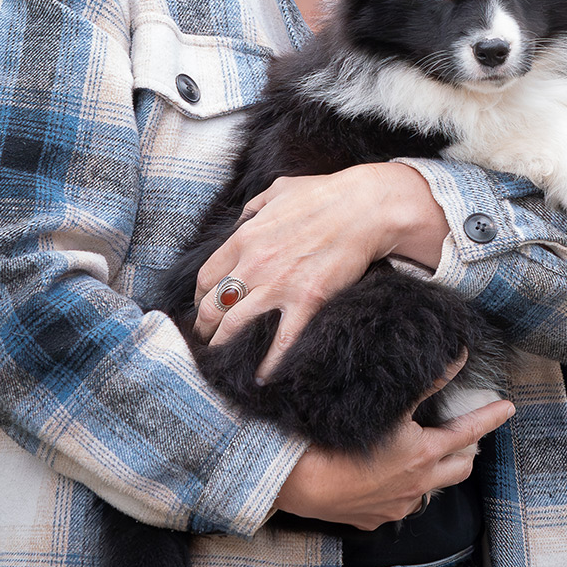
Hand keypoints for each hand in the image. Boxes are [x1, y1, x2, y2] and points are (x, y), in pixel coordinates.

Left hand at [194, 163, 449, 380]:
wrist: (366, 207)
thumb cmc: (325, 194)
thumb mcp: (279, 189)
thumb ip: (254, 207)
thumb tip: (243, 219)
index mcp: (245, 237)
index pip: (206, 277)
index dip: (200, 296)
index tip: (203, 305)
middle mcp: (254, 264)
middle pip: (213, 305)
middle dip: (204, 326)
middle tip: (204, 338)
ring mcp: (279, 285)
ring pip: (235, 326)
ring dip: (223, 345)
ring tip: (221, 358)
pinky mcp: (306, 301)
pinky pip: (280, 342)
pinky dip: (269, 364)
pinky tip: (262, 377)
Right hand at [274, 358, 513, 529]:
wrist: (299, 480)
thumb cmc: (339, 439)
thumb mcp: (388, 406)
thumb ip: (427, 382)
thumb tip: (459, 358)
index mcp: (424, 454)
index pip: (469, 431)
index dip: (491, 417)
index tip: (508, 408)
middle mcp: (417, 485)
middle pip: (459, 469)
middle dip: (468, 452)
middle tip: (468, 437)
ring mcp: (396, 506)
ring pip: (429, 491)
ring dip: (435, 474)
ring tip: (428, 458)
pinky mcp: (373, 519)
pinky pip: (398, 506)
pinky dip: (401, 491)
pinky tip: (389, 479)